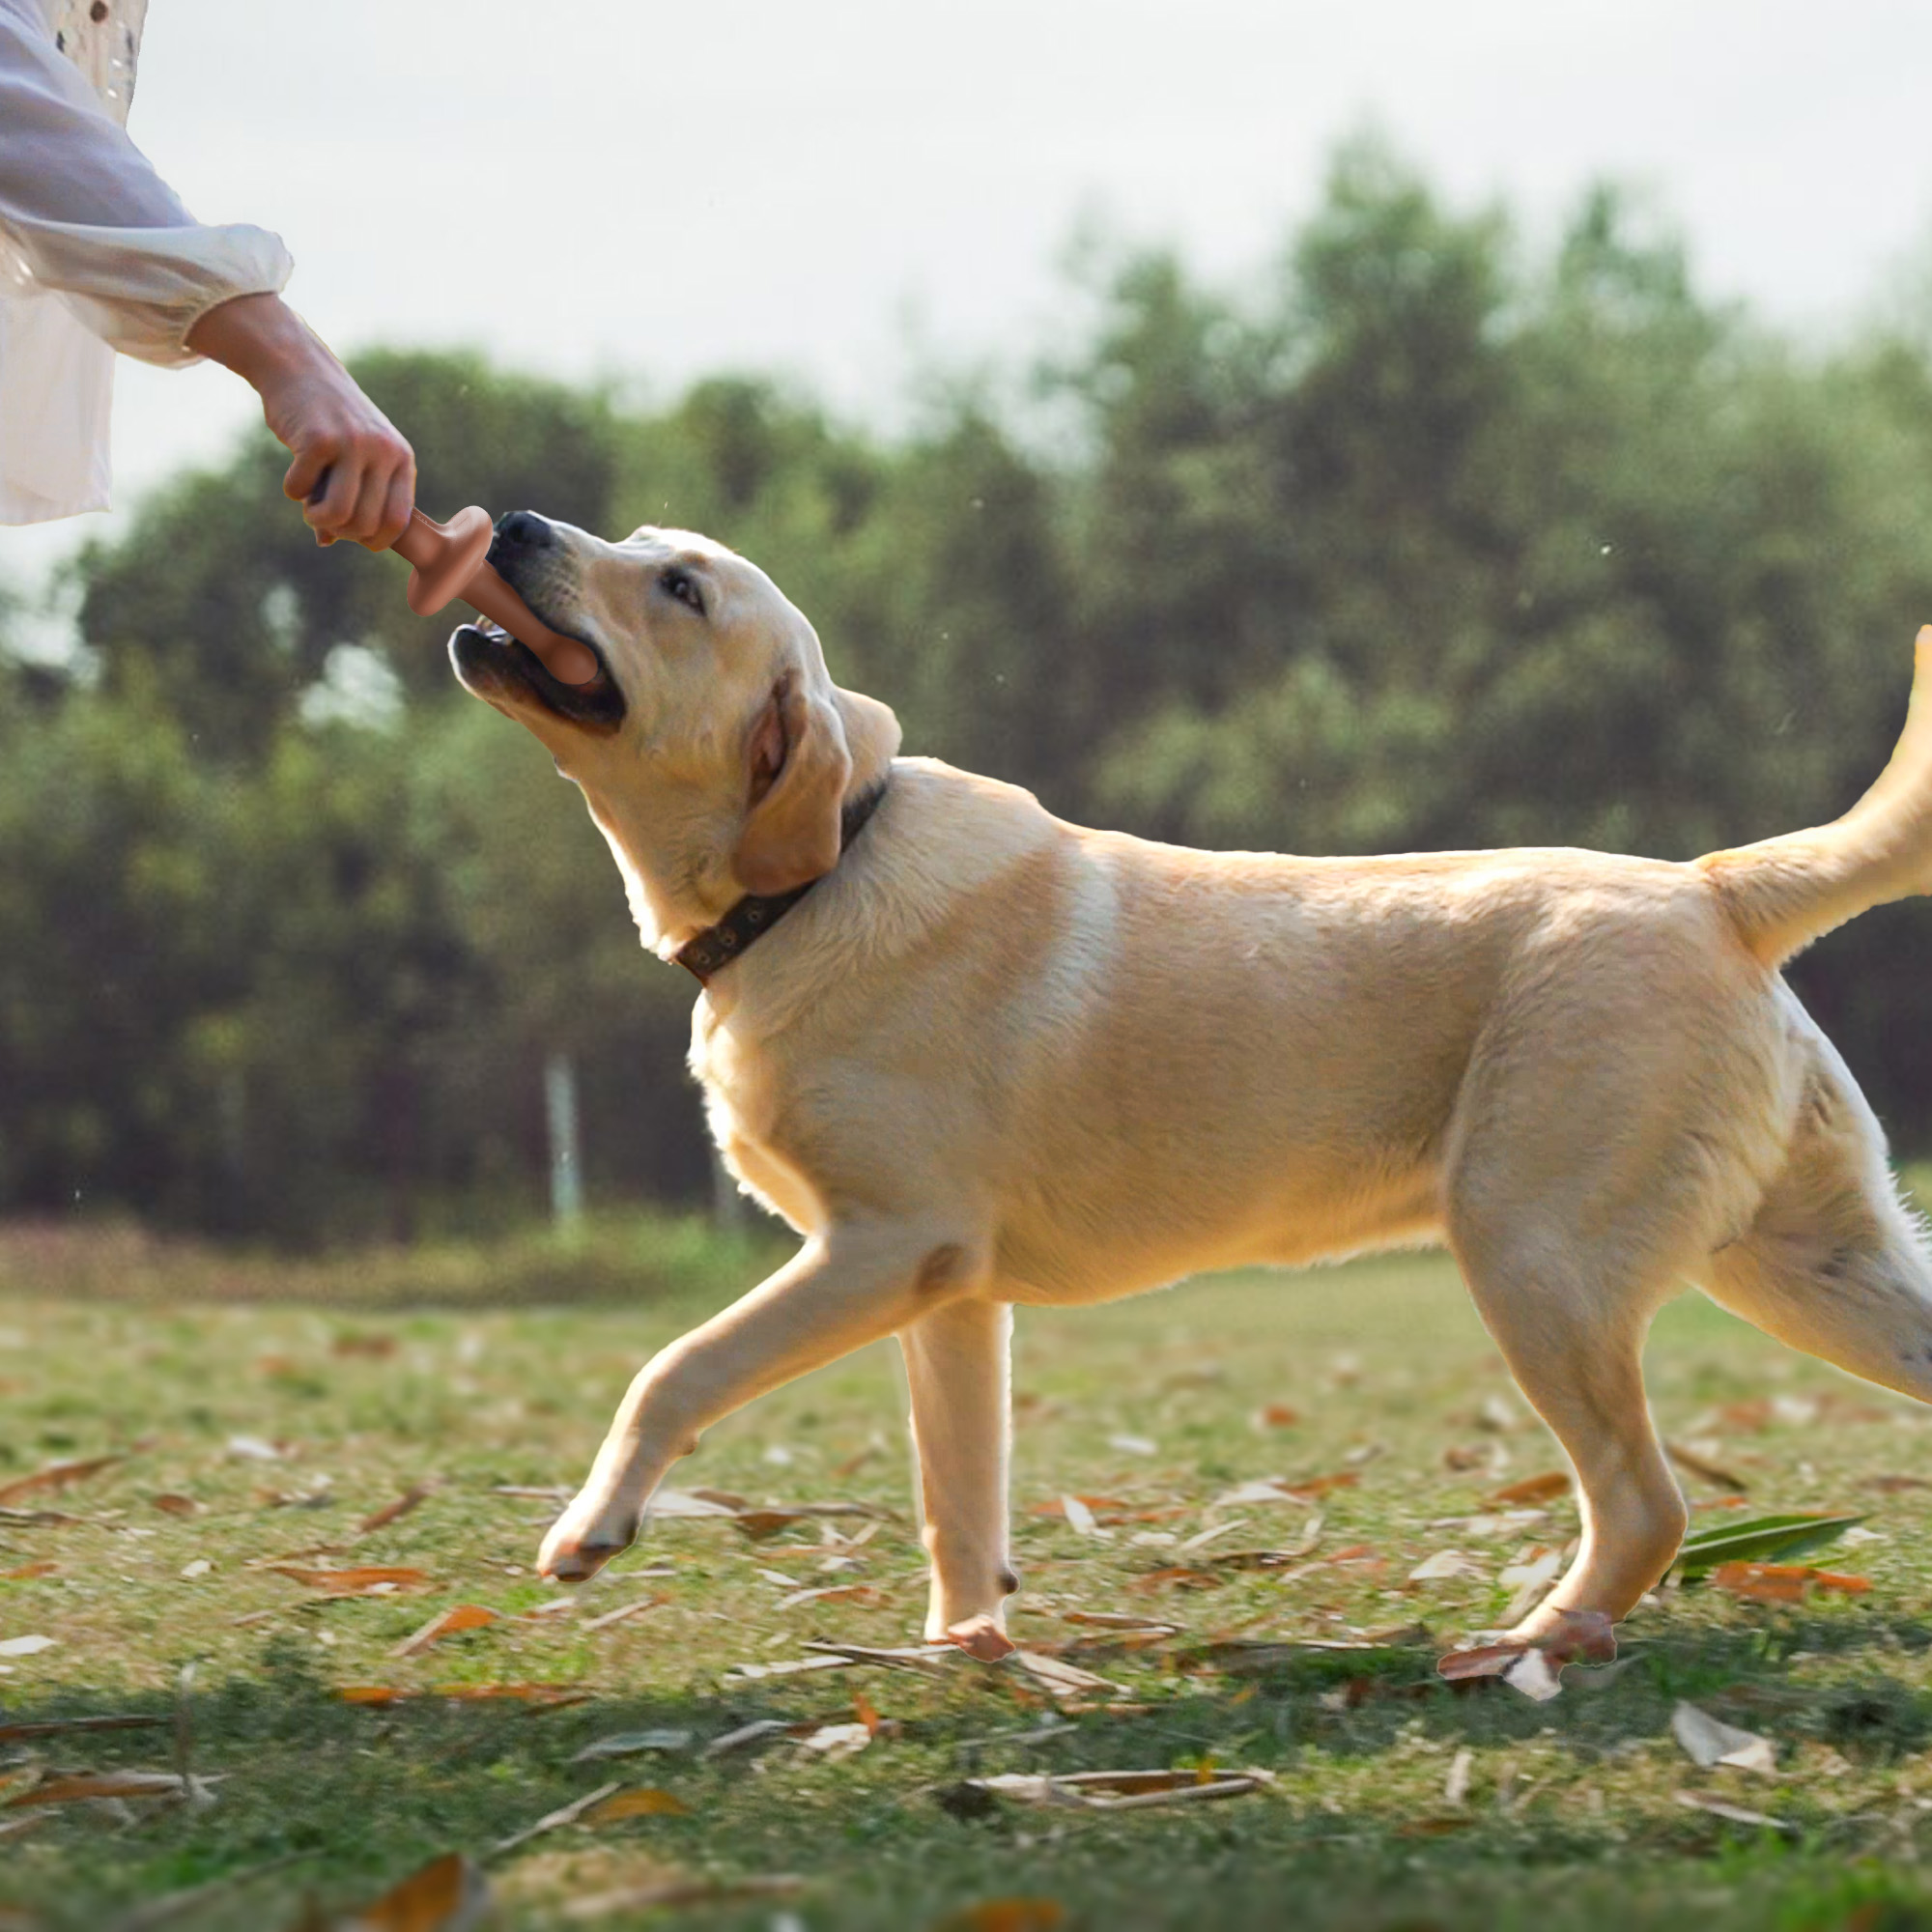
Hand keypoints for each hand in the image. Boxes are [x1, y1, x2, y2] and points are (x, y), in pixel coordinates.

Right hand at [184, 294, 414, 549]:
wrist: (298, 367)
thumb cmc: (329, 420)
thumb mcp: (354, 456)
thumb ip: (351, 497)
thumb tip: (327, 542)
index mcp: (401, 458)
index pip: (398, 522)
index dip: (374, 540)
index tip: (352, 534)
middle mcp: (383, 451)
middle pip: (366, 523)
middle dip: (341, 530)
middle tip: (323, 517)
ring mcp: (352, 443)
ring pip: (339, 513)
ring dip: (317, 519)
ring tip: (310, 508)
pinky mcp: (318, 438)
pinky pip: (301, 490)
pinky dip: (293, 491)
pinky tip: (294, 477)